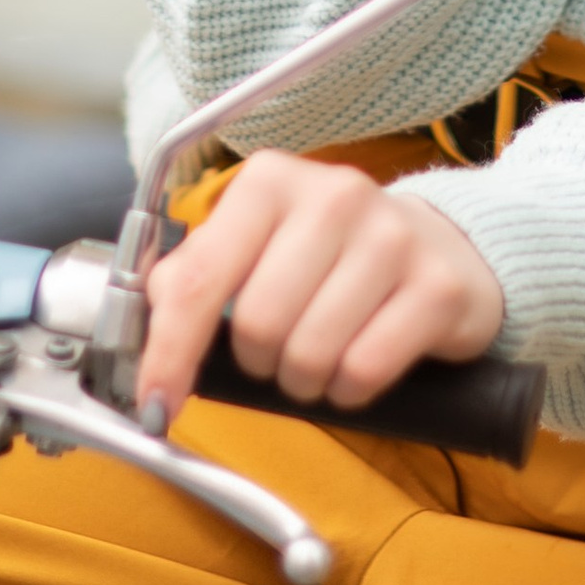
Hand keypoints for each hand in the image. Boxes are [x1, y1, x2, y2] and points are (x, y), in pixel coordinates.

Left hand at [138, 152, 506, 431]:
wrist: (442, 247)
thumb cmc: (330, 257)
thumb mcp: (256, 247)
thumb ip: (194, 275)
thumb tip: (143, 329)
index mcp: (270, 183)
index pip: (198, 278)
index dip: (169, 352)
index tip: (156, 401)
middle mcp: (333, 195)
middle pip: (256, 324)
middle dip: (258, 362)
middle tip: (276, 354)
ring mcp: (392, 237)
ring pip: (309, 352)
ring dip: (304, 380)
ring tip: (319, 358)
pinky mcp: (437, 286)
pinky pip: (364, 370)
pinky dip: (349, 389)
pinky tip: (356, 366)